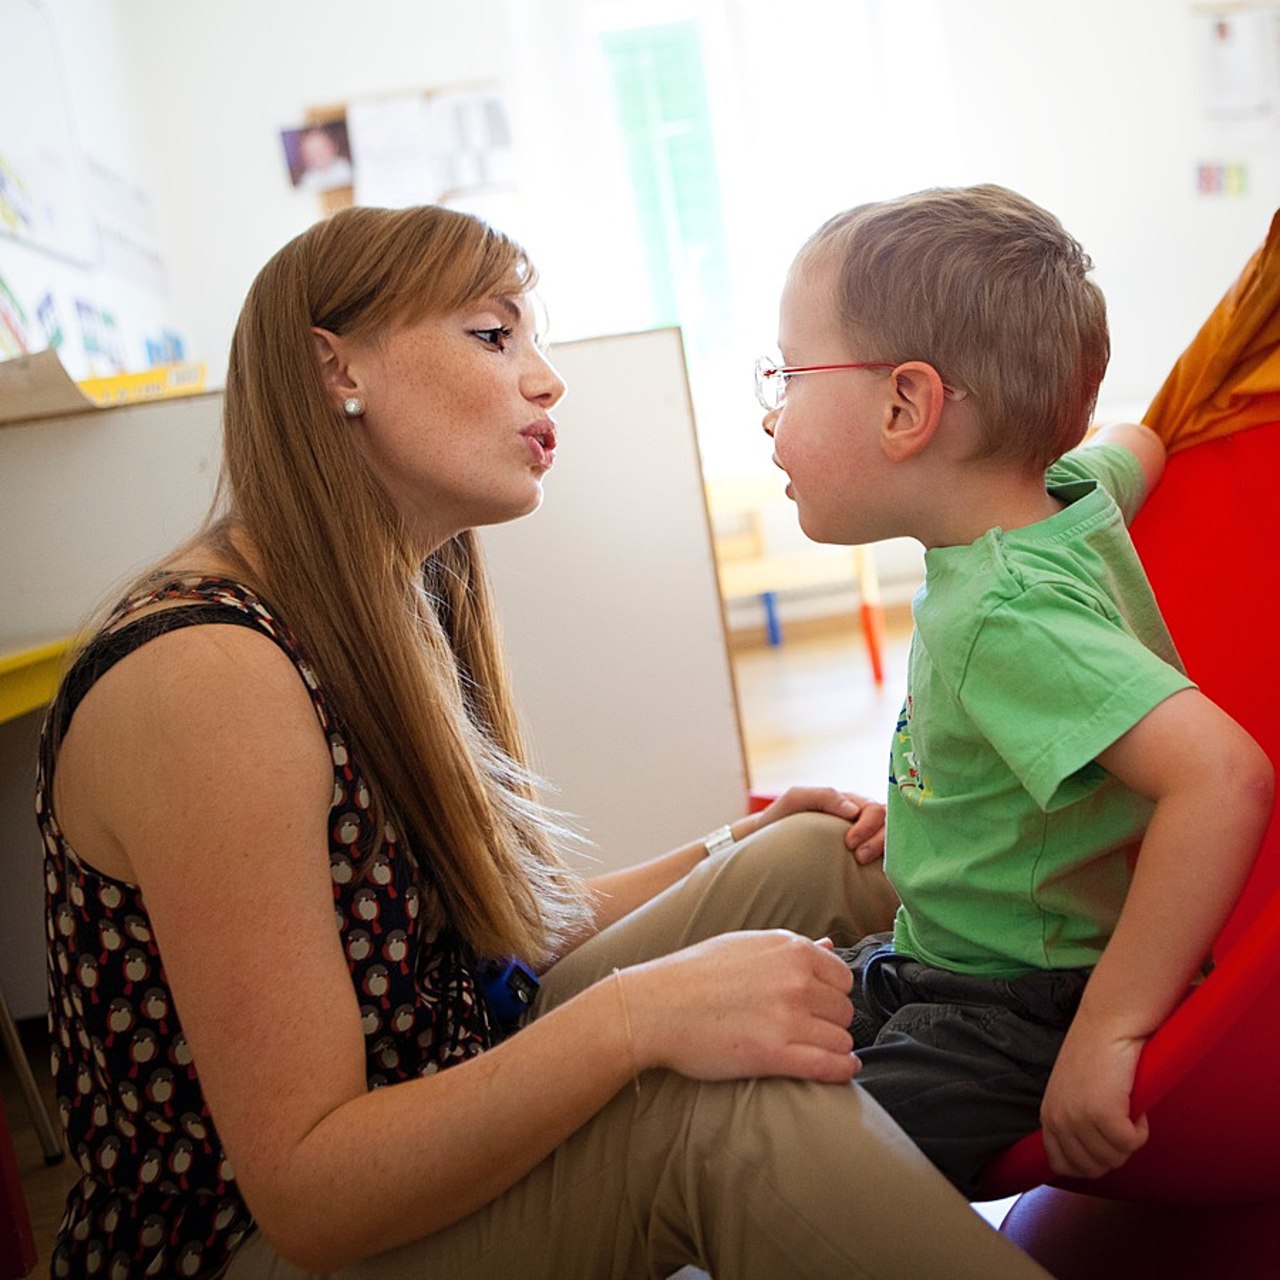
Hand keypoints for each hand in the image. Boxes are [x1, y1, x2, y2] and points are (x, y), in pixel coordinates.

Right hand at [621, 931, 857, 1084]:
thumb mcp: (745, 946)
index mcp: (790, 949)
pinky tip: (841, 1069)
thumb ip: (791, 948)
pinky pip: (829, 1065)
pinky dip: (841, 1070)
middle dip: (830, 1021)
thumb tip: (829, 945)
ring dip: (830, 1046)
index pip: (842, 977)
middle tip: (806, 1029)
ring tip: (810, 1049)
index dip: (830, 994)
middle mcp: (795, 980)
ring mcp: (787, 1017)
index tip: (817, 1005)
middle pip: (844, 1009)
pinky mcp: (775, 1054)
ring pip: (840, 1038)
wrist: (654, 1007)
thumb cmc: (694, 975)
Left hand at [745, 786, 885, 863]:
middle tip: (857, 855)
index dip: (868, 826)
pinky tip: (878, 873)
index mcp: (852, 804)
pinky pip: (890, 861)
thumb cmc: (781, 819)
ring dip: (884, 850)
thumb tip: (853, 810)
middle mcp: (864, 820)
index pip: (877, 810)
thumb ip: (823, 796)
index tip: (849, 843)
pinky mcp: (867, 862)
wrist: (767, 845)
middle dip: (878, 839)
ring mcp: (867, 840)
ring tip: (862, 862)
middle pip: (890, 825)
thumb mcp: (796, 799)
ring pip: (895, 842)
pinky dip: (892, 864)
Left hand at [1039, 1020, 1149, 1178]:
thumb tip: (1090, 1160)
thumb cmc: (1098, 1057)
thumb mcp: (1072, 1095)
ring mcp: (1078, 1118)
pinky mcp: (1103, 1114)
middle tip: (1121, 1122)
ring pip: (1114, 1158)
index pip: (1061, 1166)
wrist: (1109, 1024)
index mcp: (1048, 1116)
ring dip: (1129, 1139)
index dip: (1090, 1163)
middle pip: (1092, 1169)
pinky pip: (1130, 1143)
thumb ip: (1073, 1124)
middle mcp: (1058, 1120)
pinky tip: (1136, 1105)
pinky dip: (1141, 1130)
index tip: (1106, 1144)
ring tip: (1126, 1108)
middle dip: (1114, 1152)